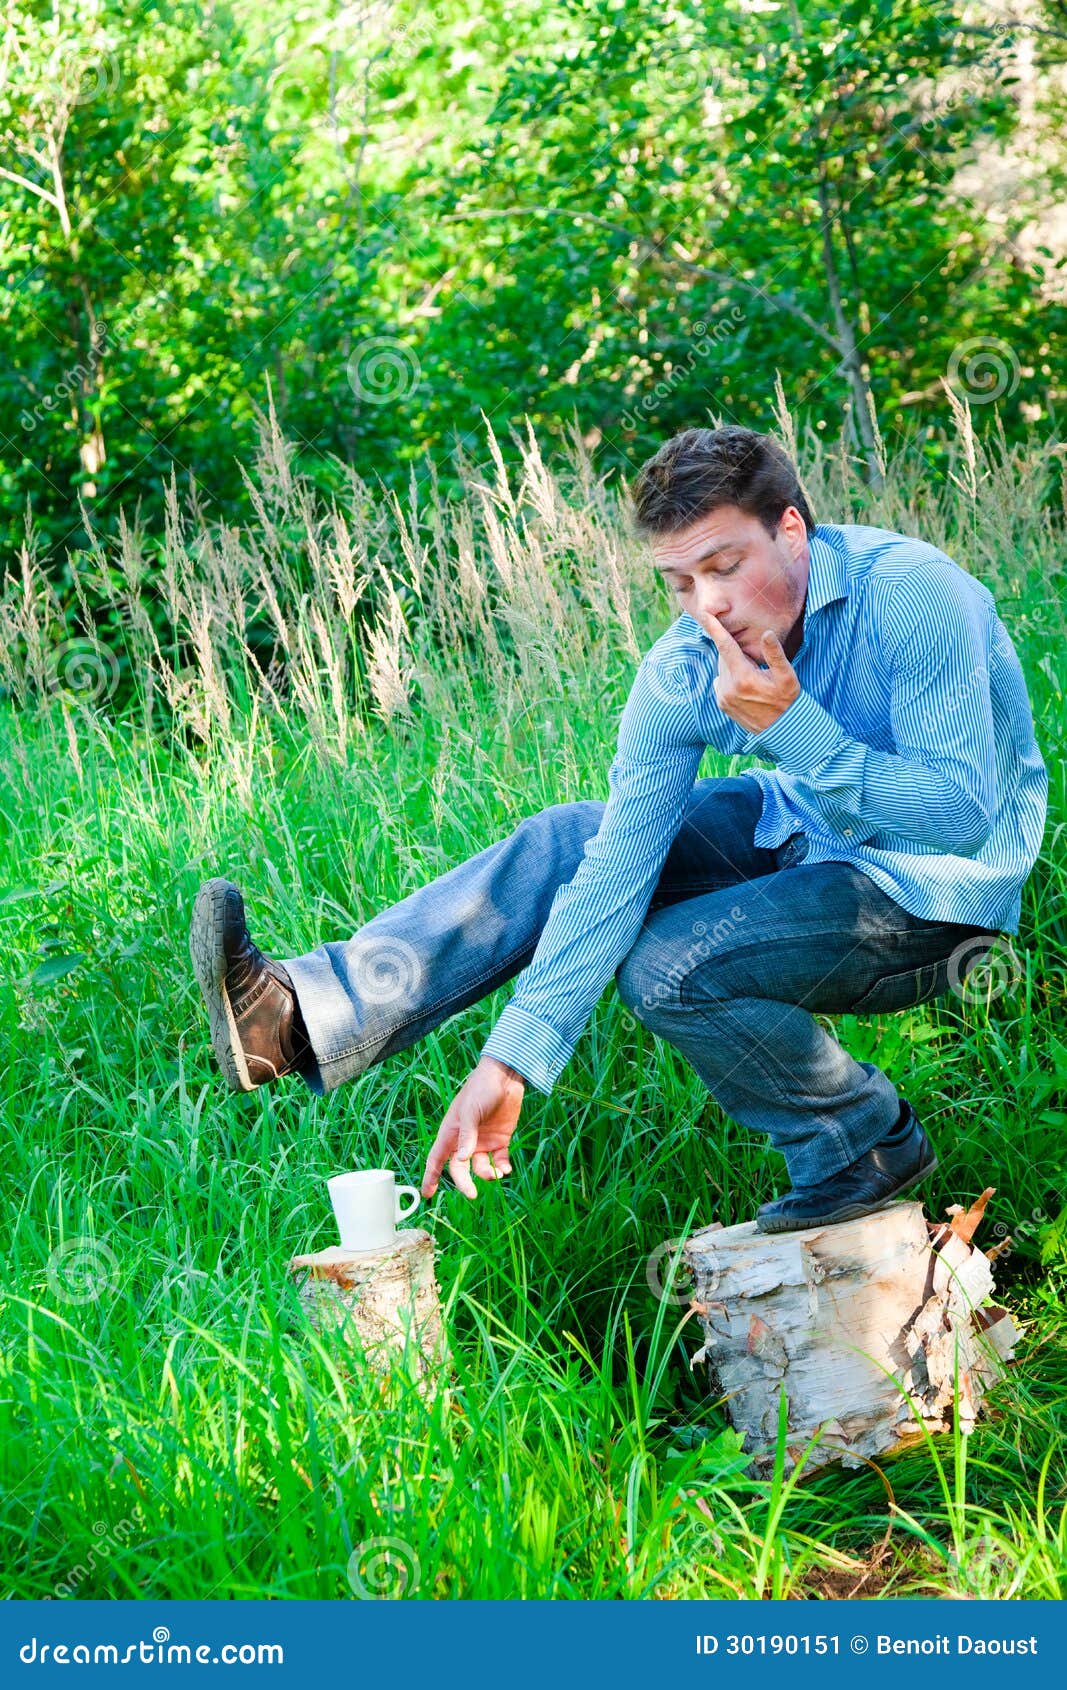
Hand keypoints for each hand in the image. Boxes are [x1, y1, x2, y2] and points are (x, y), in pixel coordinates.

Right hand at [420, 1056, 525, 1199]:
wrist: (505, 1077)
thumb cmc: (481, 1089)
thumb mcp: (471, 1111)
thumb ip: (467, 1136)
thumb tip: (461, 1160)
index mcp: (451, 1132)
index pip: (436, 1158)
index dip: (430, 1176)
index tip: (426, 1194)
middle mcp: (465, 1140)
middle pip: (459, 1168)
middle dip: (463, 1182)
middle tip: (471, 1194)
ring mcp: (482, 1141)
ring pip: (480, 1167)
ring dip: (487, 1174)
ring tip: (497, 1173)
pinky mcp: (500, 1140)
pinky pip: (499, 1160)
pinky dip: (502, 1167)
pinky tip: (505, 1169)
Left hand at [700, 613, 800, 733]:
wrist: (782, 729)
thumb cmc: (787, 700)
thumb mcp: (787, 676)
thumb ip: (775, 654)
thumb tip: (767, 634)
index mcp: (743, 678)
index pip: (725, 647)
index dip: (715, 628)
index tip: (704, 614)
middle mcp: (728, 688)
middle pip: (725, 657)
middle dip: (738, 654)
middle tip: (757, 664)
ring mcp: (723, 698)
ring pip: (723, 669)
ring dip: (735, 666)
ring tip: (754, 678)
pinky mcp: (721, 705)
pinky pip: (722, 681)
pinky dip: (731, 678)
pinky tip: (747, 687)